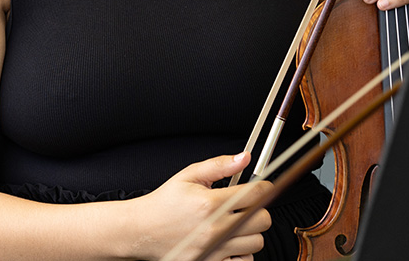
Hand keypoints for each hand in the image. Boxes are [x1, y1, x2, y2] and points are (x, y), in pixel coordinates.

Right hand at [128, 152, 271, 260]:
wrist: (144, 230)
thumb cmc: (165, 203)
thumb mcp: (189, 175)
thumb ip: (219, 165)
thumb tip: (243, 157)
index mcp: (209, 203)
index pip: (254, 195)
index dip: (264, 187)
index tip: (264, 186)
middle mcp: (214, 229)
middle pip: (262, 220)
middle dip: (259, 209)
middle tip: (248, 205)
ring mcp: (214, 250)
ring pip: (256, 242)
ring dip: (250, 231)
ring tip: (236, 223)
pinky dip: (242, 252)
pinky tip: (231, 241)